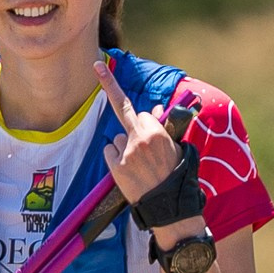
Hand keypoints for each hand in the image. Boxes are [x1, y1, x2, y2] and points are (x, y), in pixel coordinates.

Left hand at [95, 62, 183, 206]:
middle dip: (115, 95)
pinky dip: (116, 159)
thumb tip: (154, 110)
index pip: (137, 109)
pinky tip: (129, 171)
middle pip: (127, 116)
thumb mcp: (175, 146)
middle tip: (98, 67)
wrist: (169, 205)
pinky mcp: (116, 167)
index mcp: (156, 132)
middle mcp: (139, 138)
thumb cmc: (175, 174)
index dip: (114, 86)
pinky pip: (110, 152)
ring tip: (140, 165)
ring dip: (126, 146)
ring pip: (118, 138)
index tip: (98, 67)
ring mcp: (126, 153)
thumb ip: (161, 127)